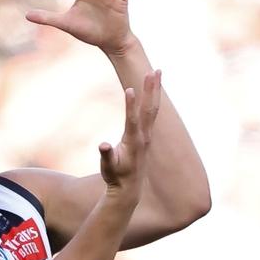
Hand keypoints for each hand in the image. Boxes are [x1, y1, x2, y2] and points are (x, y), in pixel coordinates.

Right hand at [99, 70, 160, 198]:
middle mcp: (144, 136)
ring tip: (157, 71)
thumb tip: (102, 145)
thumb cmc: (115, 177)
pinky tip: (153, 88)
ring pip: (153, 108)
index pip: (132, 120)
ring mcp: (147, 135)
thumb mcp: (107, 168)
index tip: (130, 89)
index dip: (130, 105)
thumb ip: (106, 156)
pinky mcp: (147, 135)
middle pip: (149, 109)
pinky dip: (153, 98)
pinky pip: (152, 112)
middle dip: (151, 90)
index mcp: (133, 142)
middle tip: (152, 71)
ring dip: (155, 90)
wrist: (128, 189)